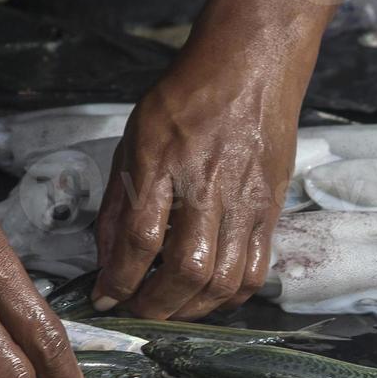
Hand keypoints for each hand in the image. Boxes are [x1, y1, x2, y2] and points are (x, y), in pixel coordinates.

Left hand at [92, 44, 306, 319]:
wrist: (250, 66)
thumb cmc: (186, 98)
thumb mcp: (134, 137)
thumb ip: (118, 202)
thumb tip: (105, 260)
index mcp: (163, 162)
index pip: (139, 239)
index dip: (118, 279)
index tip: (105, 297)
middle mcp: (207, 186)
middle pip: (186, 269)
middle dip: (156, 306)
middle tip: (137, 311)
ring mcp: (245, 201)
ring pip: (224, 280)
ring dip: (192, 309)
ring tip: (171, 309)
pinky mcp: (271, 210)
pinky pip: (255, 271)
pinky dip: (229, 296)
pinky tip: (208, 295)